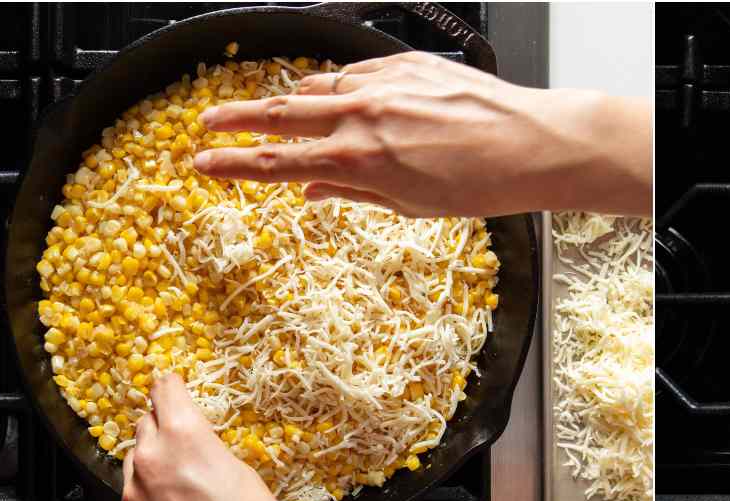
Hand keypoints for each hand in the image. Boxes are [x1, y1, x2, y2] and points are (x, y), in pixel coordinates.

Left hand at [116, 375, 304, 500]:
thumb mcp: (244, 475)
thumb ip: (209, 449)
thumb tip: (196, 443)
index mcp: (185, 439)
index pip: (164, 390)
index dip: (172, 387)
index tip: (172, 385)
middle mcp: (151, 462)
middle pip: (147, 424)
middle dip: (166, 429)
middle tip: (189, 446)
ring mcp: (133, 495)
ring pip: (136, 460)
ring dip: (156, 464)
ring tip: (187, 488)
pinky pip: (132, 495)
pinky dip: (149, 497)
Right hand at [193, 52, 650, 217]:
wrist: (528, 144)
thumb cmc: (478, 184)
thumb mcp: (410, 207)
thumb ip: (353, 193)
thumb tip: (312, 190)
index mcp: (356, 162)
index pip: (274, 163)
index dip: (231, 166)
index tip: (200, 165)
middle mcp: (360, 117)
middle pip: (278, 113)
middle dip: (234, 118)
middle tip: (206, 121)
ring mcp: (380, 85)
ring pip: (317, 88)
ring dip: (296, 102)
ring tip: (284, 114)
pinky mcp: (402, 65)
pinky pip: (356, 73)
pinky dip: (344, 88)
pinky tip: (350, 101)